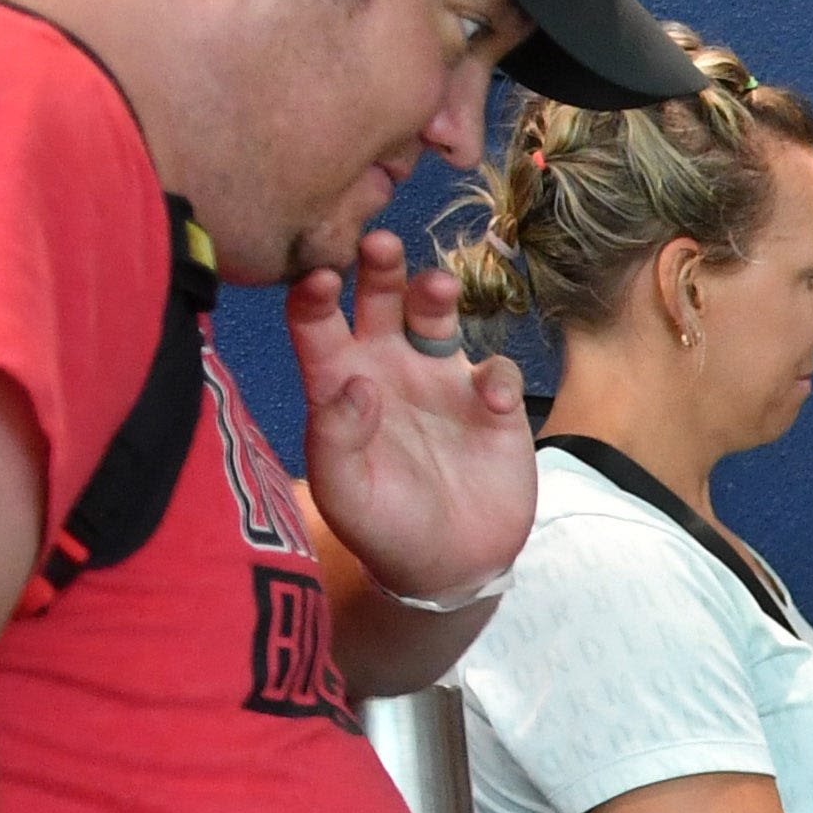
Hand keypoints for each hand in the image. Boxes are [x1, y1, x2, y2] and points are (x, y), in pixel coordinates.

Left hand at [291, 231, 534, 600]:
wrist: (451, 566)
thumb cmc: (383, 529)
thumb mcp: (343, 494)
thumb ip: (335, 439)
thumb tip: (355, 384)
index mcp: (340, 382)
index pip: (317, 322)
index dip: (315, 292)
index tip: (323, 278)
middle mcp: (387, 367)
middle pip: (378, 298)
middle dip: (378, 266)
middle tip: (379, 245)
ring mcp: (441, 380)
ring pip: (436, 316)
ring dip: (436, 294)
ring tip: (437, 288)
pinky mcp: (493, 403)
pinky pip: (498, 370)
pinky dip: (498, 376)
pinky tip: (492, 399)